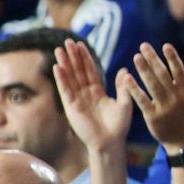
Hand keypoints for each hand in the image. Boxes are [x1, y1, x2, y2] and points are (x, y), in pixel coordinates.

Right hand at [52, 38, 136, 154]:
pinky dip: (61, 78)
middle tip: (67, 41)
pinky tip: (58, 67)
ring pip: (70, 78)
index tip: (81, 44)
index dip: (85, 58)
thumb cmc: (119, 125)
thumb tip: (125, 69)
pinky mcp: (71, 107)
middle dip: (73, 56)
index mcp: (98, 92)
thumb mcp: (125, 102)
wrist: (110, 142)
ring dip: (65, 63)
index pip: (90, 70)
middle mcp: (86, 94)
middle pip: (77, 71)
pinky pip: (65, 90)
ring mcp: (77, 100)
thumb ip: (123, 86)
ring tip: (59, 49)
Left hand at [125, 44, 183, 150]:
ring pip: (152, 85)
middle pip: (163, 74)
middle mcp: (176, 97)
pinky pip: (142, 100)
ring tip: (136, 57)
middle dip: (153, 59)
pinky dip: (134, 89)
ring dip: (143, 70)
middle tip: (143, 46)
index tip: (165, 46)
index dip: (172, 58)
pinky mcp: (153, 116)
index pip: (179, 70)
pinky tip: (127, 79)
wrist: (183, 141)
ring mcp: (164, 107)